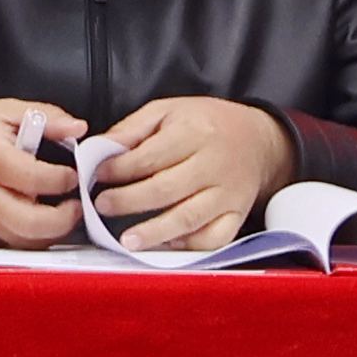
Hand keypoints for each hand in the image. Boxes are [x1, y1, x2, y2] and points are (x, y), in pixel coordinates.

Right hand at [0, 100, 89, 247]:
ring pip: (22, 240)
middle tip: (75, 208)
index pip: (32, 177)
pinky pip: (8, 243)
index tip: (73, 176)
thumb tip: (77, 128)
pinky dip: (26, 235)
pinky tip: (34, 217)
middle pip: (28, 223)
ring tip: (59, 213)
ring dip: (49, 232)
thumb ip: (44, 116)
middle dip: (63, 221)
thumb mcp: (2, 111)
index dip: (61, 180)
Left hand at [87, 95, 290, 253]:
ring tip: (126, 240)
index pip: (151, 156)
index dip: (120, 169)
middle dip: (128, 201)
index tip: (98, 175)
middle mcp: (214, 164)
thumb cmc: (207, 124)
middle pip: (166, 190)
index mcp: (195, 133)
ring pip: (188, 219)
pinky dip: (189, 246)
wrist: (259, 139)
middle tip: (102, 206)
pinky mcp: (237, 215)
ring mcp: (228, 193)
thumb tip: (100, 148)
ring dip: (154, 233)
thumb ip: (133, 128)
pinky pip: (214, 238)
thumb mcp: (169, 110)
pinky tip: (166, 245)